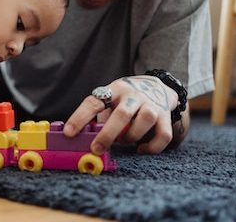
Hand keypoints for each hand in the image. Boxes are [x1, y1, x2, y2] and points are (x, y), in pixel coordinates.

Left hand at [63, 75, 178, 154]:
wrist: (158, 86)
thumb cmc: (126, 99)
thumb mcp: (110, 99)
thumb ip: (100, 116)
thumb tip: (83, 139)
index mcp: (114, 90)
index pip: (94, 102)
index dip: (80, 117)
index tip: (69, 133)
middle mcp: (134, 95)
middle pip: (122, 114)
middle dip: (108, 134)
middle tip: (96, 149)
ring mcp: (152, 104)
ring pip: (145, 120)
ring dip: (131, 136)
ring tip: (124, 141)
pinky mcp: (166, 116)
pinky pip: (163, 135)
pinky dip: (152, 147)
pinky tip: (141, 149)